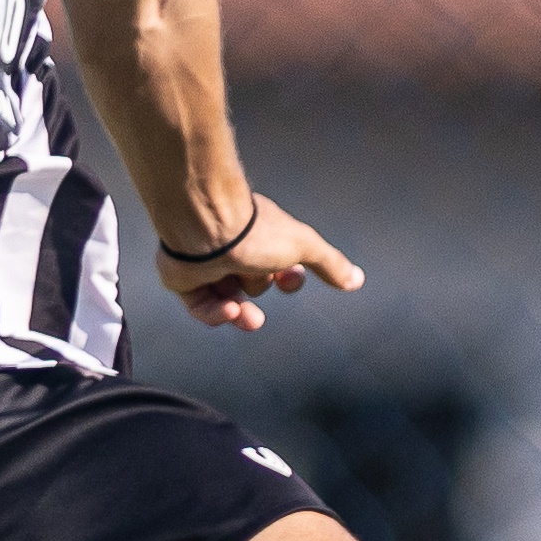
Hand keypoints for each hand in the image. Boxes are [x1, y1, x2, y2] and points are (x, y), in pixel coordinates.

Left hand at [149, 194, 361, 332]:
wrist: (205, 225)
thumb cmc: (255, 231)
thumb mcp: (303, 247)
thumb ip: (331, 263)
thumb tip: (358, 280)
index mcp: (259, 235)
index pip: (278, 265)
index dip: (288, 279)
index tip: (289, 278)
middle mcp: (232, 247)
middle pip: (253, 284)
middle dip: (260, 294)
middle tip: (259, 310)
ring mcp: (205, 263)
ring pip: (226, 298)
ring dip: (237, 312)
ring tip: (242, 315)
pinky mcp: (182, 278)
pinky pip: (199, 305)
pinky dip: (213, 312)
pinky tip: (225, 309)